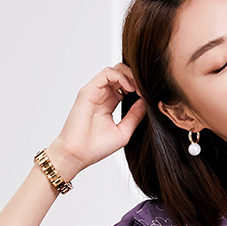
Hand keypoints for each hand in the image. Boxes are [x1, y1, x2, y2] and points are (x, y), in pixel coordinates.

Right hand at [46, 63, 146, 179]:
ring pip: (115, 70)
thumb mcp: (124, 131)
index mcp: (109, 104)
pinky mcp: (88, 90)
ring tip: (139, 88)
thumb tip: (147, 102)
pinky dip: (120, 76)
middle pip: (121, 74)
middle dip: (135, 78)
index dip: (138, 87)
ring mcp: (95, 91)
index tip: (148, 96)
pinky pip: (106, 74)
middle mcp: (102, 95)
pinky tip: (130, 87)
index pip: (125, 85)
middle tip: (145, 89)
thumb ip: (135, 115)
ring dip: (130, 75)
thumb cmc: (96, 147)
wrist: (78, 154)